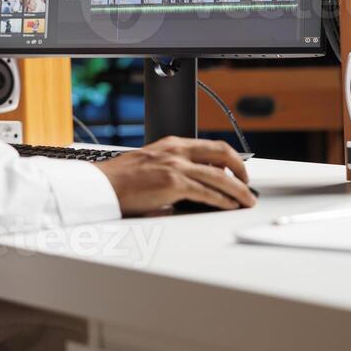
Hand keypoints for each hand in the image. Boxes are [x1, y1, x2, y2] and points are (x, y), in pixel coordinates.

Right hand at [96, 136, 255, 215]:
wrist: (103, 185)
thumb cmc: (122, 179)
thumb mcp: (152, 163)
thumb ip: (174, 168)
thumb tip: (196, 184)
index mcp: (172, 144)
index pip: (211, 146)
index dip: (230, 159)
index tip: (237, 171)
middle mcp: (177, 151)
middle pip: (222, 154)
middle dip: (241, 170)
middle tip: (247, 184)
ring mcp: (176, 166)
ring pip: (219, 176)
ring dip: (238, 190)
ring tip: (246, 201)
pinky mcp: (173, 183)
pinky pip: (207, 192)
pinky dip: (222, 200)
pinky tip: (229, 206)